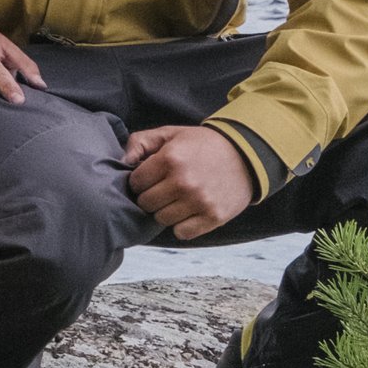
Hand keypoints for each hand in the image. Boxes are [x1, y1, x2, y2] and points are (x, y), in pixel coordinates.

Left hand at [123, 121, 256, 239]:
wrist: (246, 156)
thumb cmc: (202, 145)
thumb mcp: (171, 134)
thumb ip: (140, 142)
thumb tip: (121, 162)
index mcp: (170, 159)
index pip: (136, 183)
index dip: (141, 180)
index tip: (152, 177)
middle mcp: (183, 182)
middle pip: (146, 203)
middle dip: (151, 196)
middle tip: (164, 189)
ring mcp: (199, 202)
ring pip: (161, 219)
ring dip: (166, 211)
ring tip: (178, 199)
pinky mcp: (213, 217)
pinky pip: (181, 233)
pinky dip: (182, 225)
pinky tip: (189, 211)